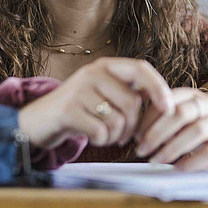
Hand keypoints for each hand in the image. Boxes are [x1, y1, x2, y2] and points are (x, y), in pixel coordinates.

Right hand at [17, 58, 173, 149]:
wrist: (37, 121)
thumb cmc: (79, 109)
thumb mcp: (103, 92)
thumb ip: (128, 92)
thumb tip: (165, 104)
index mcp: (105, 66)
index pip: (141, 69)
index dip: (158, 87)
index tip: (169, 108)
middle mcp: (93, 72)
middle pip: (132, 102)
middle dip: (134, 126)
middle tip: (125, 136)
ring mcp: (79, 90)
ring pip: (118, 120)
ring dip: (116, 136)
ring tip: (105, 135)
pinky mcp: (68, 110)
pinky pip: (101, 132)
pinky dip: (101, 141)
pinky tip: (92, 137)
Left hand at [133, 88, 207, 170]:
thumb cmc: (200, 127)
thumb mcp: (183, 115)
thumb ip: (163, 117)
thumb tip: (132, 130)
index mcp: (192, 95)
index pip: (168, 99)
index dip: (149, 117)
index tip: (135, 135)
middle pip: (181, 113)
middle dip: (157, 133)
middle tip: (141, 150)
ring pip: (196, 131)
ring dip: (172, 148)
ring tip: (156, 160)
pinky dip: (192, 161)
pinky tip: (178, 168)